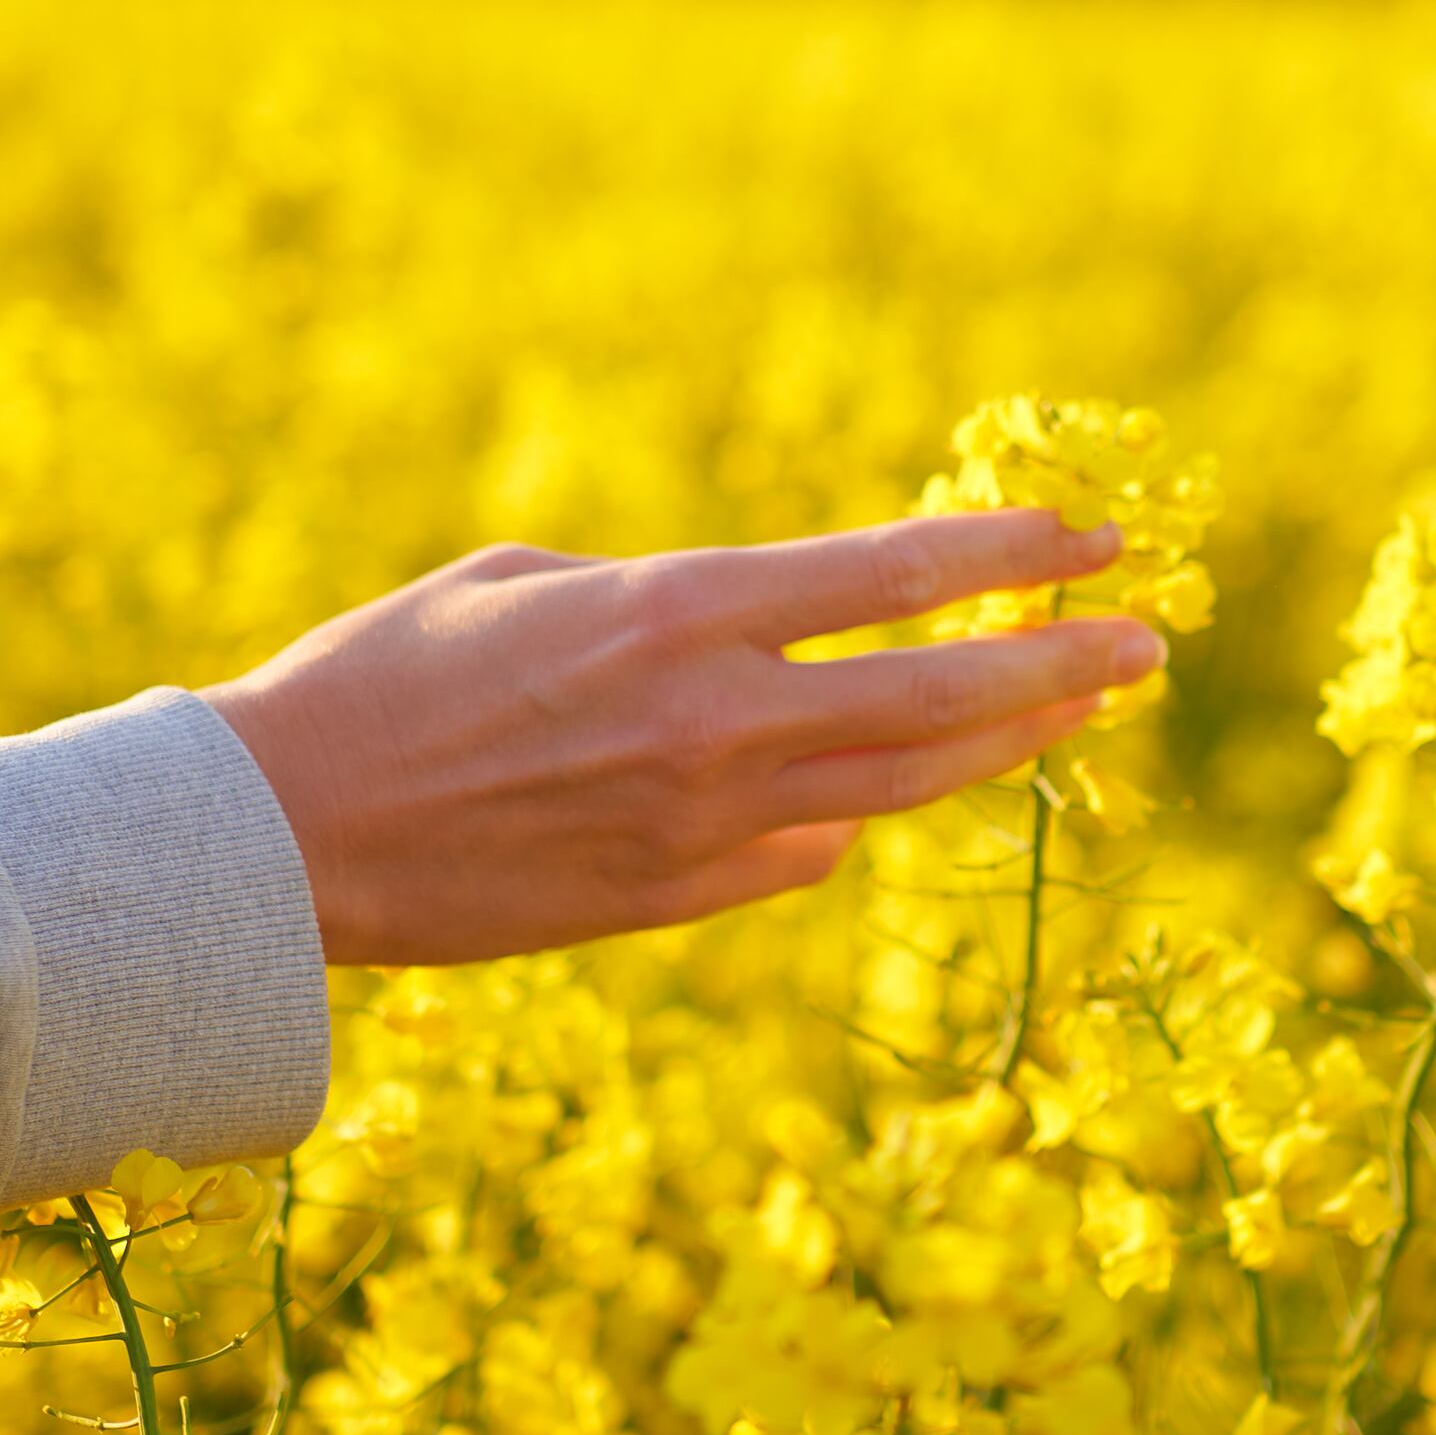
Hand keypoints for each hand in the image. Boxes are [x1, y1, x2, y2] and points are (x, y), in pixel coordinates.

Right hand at [198, 511, 1162, 964]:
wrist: (286, 839)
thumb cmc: (380, 678)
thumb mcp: (524, 586)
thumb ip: (666, 615)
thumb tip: (758, 656)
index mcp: (676, 609)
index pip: (893, 573)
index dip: (1008, 550)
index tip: (1093, 534)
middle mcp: (715, 717)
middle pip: (939, 690)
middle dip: (1060, 661)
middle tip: (1149, 642)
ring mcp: (705, 822)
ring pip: (901, 782)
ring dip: (1005, 743)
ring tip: (1082, 712)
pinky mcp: (676, 900)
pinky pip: (811, 851)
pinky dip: (867, 813)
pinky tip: (912, 787)